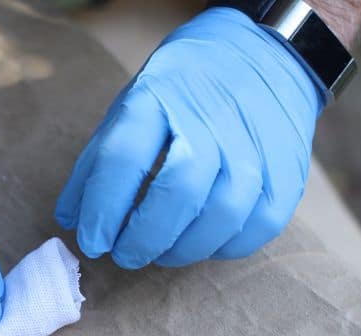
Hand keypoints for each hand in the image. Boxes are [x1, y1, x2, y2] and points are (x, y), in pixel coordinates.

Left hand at [55, 8, 322, 268]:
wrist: (265, 55)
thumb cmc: (183, 91)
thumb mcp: (131, 105)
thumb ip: (98, 162)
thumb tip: (71, 220)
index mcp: (160, 95)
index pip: (124, 158)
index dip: (103, 209)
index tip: (92, 242)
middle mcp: (212, 118)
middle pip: (178, 191)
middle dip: (143, 237)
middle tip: (124, 255)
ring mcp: (257, 145)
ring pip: (223, 215)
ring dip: (182, 249)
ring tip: (159, 253)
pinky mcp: (289, 172)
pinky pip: (258, 227)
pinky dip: (223, 247)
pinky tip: (201, 243)